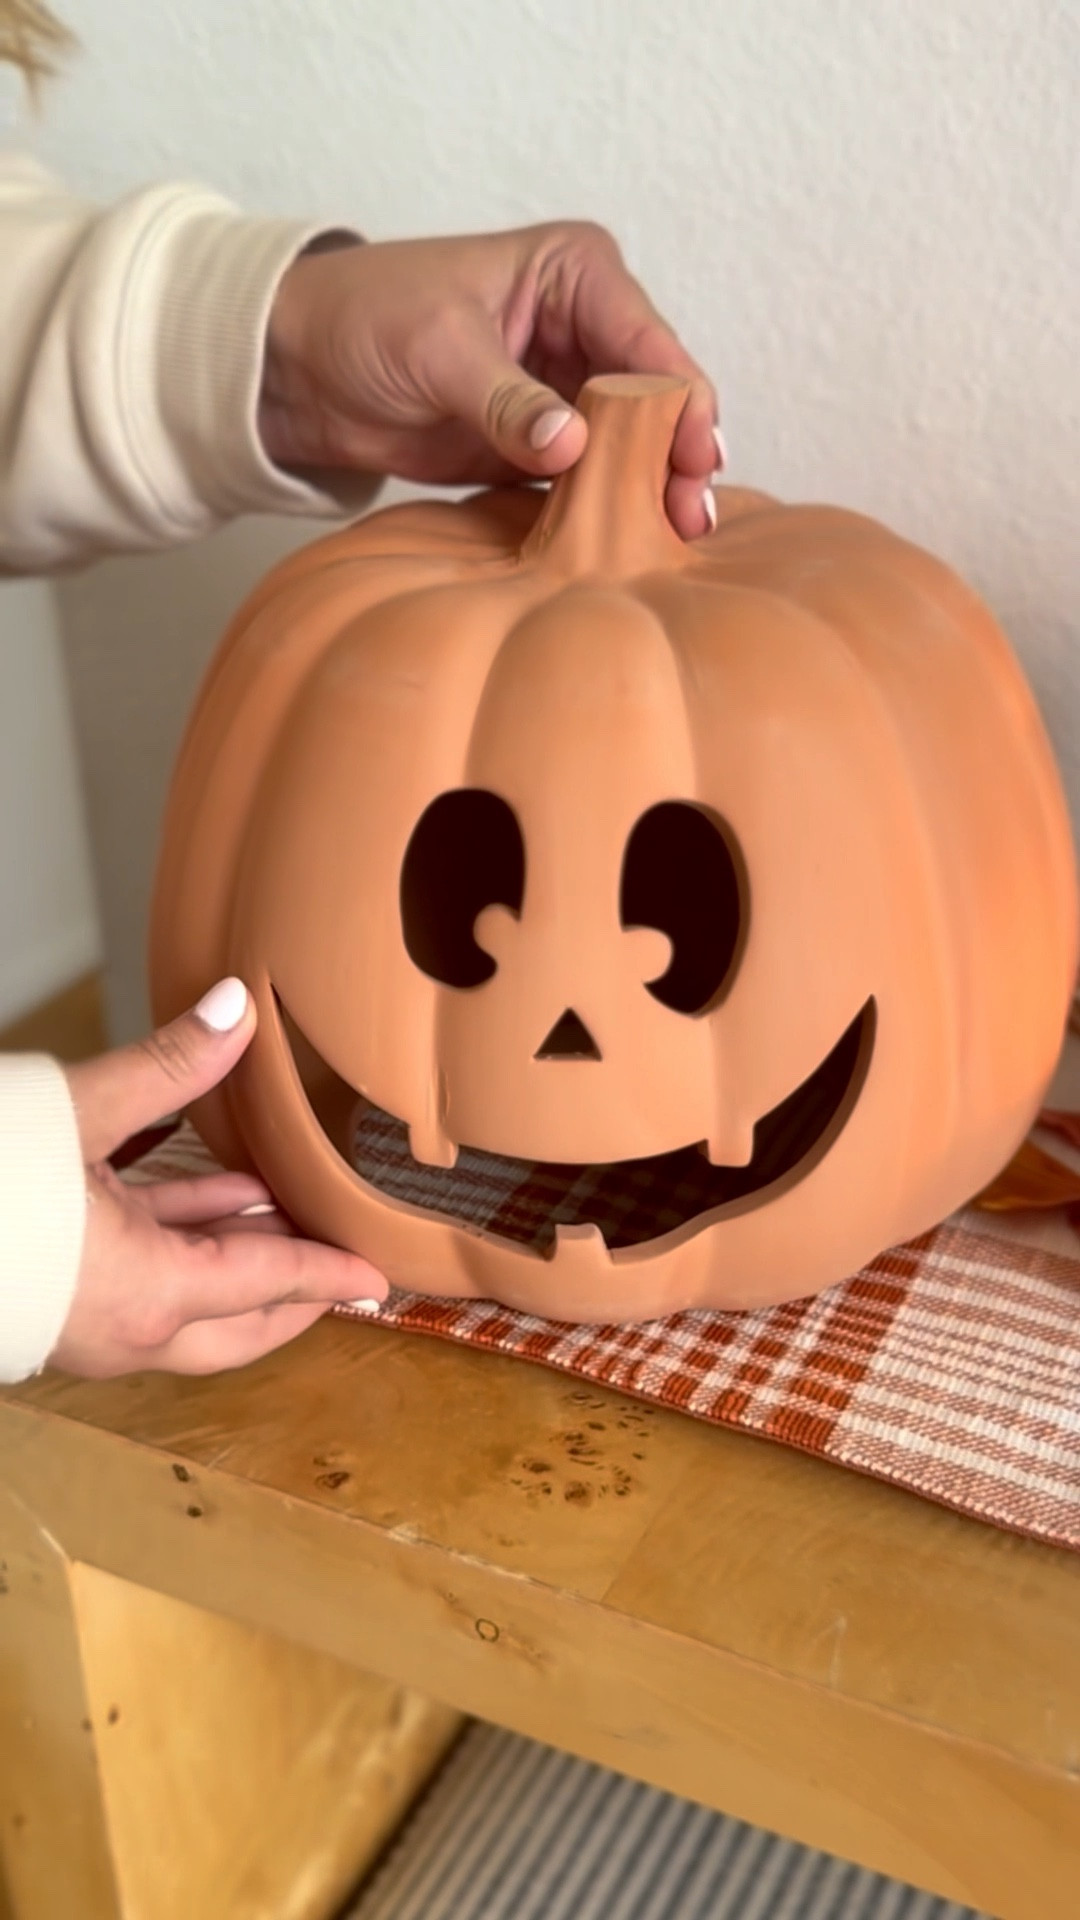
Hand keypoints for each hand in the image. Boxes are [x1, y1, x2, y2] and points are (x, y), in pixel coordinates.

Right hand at [53, 978, 385, 1378]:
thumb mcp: (70, 1112)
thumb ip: (164, 1065)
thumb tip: (235, 1006)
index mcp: (149, 1293)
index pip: (271, 1284)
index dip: (331, 1274)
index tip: (380, 1276)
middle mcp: (127, 1329)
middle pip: (240, 1324)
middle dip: (294, 1292)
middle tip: (342, 1258)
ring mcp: (88, 1326)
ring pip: (192, 1306)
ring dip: (240, 1260)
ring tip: (286, 1207)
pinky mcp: (56, 1303)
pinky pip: (144, 1279)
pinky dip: (184, 1242)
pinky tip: (211, 1196)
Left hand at [259, 222, 720, 537]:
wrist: (299, 367)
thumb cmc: (363, 316)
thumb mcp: (439, 348)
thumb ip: (507, 400)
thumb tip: (572, 445)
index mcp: (575, 274)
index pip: (647, 341)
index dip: (679, 401)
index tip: (695, 456)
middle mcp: (584, 329)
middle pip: (653, 399)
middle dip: (676, 455)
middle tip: (690, 516)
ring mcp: (566, 392)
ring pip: (630, 446)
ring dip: (648, 491)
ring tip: (673, 541)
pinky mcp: (539, 447)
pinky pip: (587, 481)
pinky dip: (605, 511)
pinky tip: (627, 547)